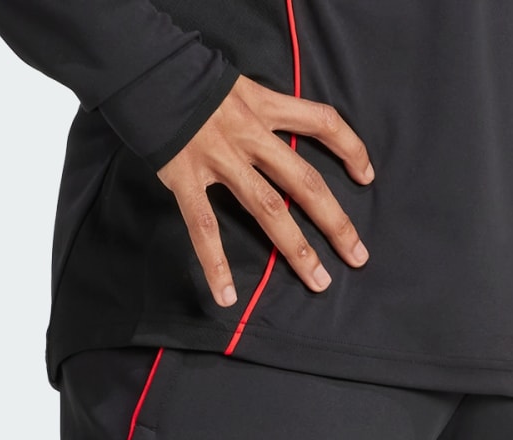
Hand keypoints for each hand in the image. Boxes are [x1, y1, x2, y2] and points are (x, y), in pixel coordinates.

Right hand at [158, 77, 373, 307]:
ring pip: (268, 208)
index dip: (349, 148)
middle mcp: (250, 134)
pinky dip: (215, 264)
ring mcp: (220, 159)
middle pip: (304, 180)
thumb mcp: (238, 86)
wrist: (146, 71)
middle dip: (335, 221)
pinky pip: (203, 227)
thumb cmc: (192, 83)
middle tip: (358, 255)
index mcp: (265, 107)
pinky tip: (227, 296)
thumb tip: (282, 140)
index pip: (321, 122)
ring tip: (319, 281)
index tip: (367, 176)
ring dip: (297, 249)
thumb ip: (262, 113)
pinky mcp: (186, 178)